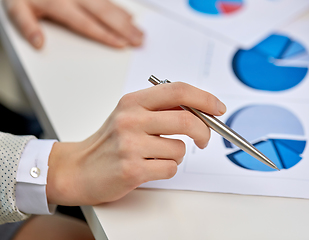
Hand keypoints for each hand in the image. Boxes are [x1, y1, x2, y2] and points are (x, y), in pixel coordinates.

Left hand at [4, 0, 142, 48]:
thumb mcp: (16, 8)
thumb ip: (26, 26)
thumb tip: (38, 43)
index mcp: (57, 3)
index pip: (86, 23)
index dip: (105, 34)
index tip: (121, 44)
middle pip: (103, 14)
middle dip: (124, 28)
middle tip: (139, 40)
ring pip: (108, 5)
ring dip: (125, 20)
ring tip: (139, 32)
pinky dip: (120, 8)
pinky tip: (129, 16)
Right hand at [46, 82, 226, 205]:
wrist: (78, 169)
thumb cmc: (109, 142)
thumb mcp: (130, 114)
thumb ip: (161, 109)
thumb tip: (200, 109)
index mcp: (133, 102)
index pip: (178, 91)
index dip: (205, 98)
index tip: (218, 109)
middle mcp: (131, 119)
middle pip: (187, 120)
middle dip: (204, 131)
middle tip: (204, 139)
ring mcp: (130, 145)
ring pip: (180, 149)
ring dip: (177, 156)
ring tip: (157, 156)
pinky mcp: (132, 169)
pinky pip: (170, 168)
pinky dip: (167, 169)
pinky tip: (149, 168)